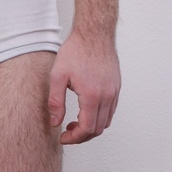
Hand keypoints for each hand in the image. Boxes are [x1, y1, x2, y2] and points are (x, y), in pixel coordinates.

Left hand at [48, 30, 120, 144]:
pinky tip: (86, 110)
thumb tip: (55, 123)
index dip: (74, 138)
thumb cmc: (76, 51)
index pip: (87, 129)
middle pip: (98, 129)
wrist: (94, 33)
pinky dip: (100, 117)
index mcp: (92, 96)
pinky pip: (111, 110)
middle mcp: (107, 96)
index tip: (63, 137)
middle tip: (67, 132)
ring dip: (92, 127)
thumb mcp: (58, 76)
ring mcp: (114, 92)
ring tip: (75, 122)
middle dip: (82, 136)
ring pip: (107, 121)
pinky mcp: (116, 87)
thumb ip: (56, 102)